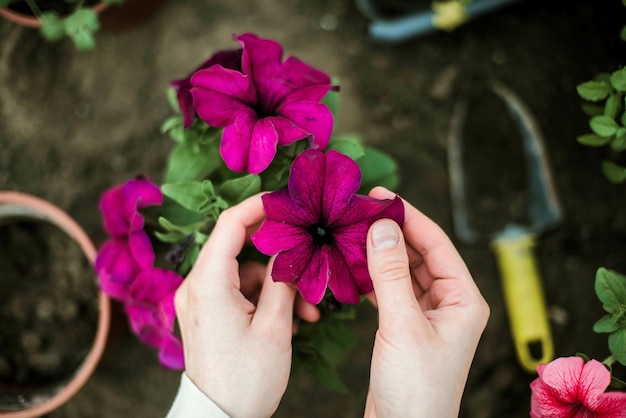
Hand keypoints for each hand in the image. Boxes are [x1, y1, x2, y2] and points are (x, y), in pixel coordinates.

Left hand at [174, 194, 316, 417]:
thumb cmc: (246, 379)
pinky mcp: (206, 313)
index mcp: (208, 283)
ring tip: (307, 307)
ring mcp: (199, 300)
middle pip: (238, 247)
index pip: (229, 223)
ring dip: (276, 283)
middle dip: (277, 253)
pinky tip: (292, 317)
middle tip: (307, 255)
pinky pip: (237, 290)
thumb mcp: (274, 327)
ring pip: (243, 272)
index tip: (286, 201)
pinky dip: (264, 297)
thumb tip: (292, 247)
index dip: (259, 206)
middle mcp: (196, 286)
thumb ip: (283, 279)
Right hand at [364, 187, 489, 417]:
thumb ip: (391, 274)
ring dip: (380, 255)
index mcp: (464, 300)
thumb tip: (381, 226)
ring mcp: (429, 317)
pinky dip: (373, 278)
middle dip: (392, 233)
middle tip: (359, 212)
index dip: (409, 216)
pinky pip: (391, 292)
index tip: (380, 195)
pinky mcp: (407, 328)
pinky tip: (354, 268)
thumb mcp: (403, 325)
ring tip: (352, 234)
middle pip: (420, 254)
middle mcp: (450, 304)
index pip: (437, 244)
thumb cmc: (416, 389)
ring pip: (404, 272)